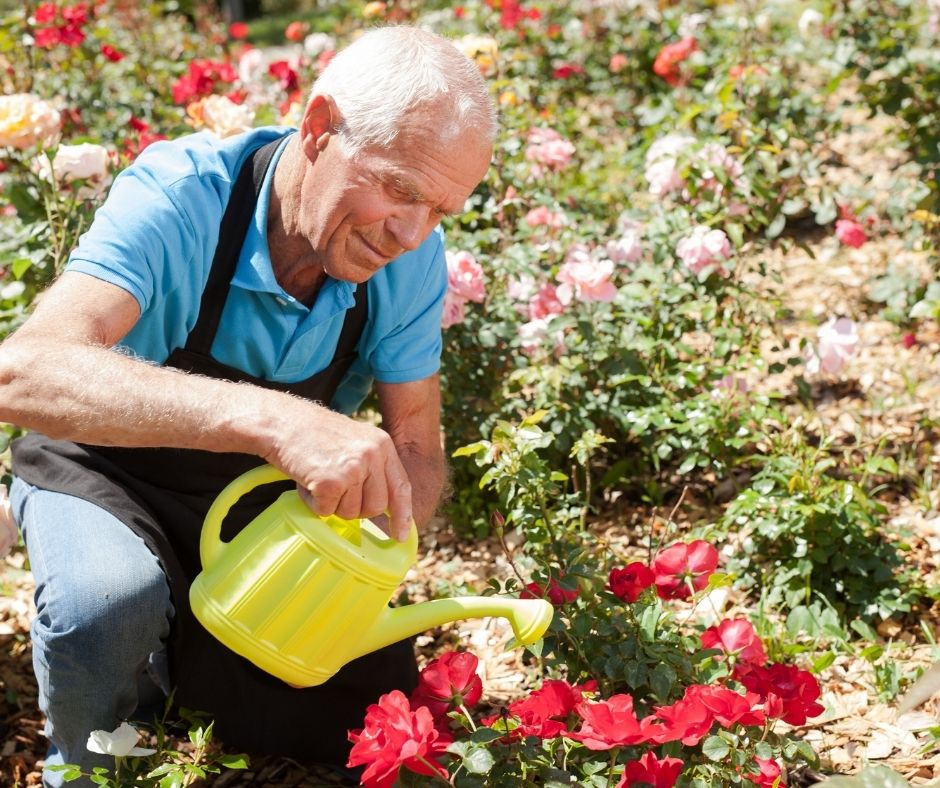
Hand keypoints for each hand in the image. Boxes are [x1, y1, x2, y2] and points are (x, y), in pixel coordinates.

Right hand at [264, 400, 413, 540]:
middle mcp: (372, 455)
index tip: (401, 535)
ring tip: (319, 478)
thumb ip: (372, 468)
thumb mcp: (355, 442)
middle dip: (355, 507)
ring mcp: (353, 469)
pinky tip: (307, 481)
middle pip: (376, 507)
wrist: (281, 422)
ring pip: (351, 512)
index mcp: (382, 444)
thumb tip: (382, 507)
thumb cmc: (314, 434)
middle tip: (335, 490)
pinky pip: (326, 511)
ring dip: (332, 504)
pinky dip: (313, 503)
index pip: (401, 486)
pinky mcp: (331, 482)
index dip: (402, 514)